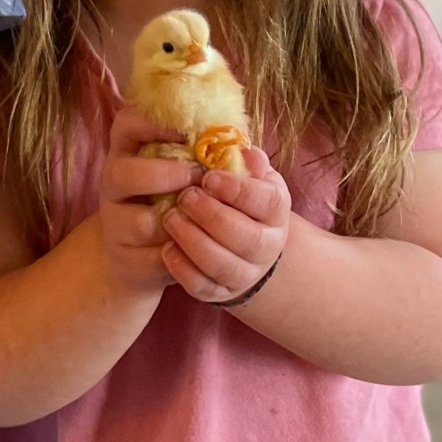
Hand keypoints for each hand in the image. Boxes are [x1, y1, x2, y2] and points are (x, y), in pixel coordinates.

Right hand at [99, 107, 204, 296]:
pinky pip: (153, 257)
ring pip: (141, 222)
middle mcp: (113, 182)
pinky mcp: (124, 256)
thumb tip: (250, 152)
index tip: (187, 129)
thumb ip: (207, 154)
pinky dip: (180, 253)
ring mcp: (115, 221)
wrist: (138, 252)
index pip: (125, 124)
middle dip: (166, 175)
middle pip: (123, 174)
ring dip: (178, 220)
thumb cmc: (170, 198)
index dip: (152, 123)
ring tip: (202, 216)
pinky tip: (196, 245)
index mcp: (126, 151)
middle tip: (198, 176)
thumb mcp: (181, 170)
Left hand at [161, 148, 291, 303]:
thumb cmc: (239, 200)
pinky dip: (182, 270)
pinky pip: (202, 287)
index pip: (267, 202)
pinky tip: (166, 249)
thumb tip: (242, 149)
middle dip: (210, 215)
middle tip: (185, 197)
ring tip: (170, 218)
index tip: (208, 176)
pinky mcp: (220, 292)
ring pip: (223, 265)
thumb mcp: (248, 176)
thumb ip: (244, 162)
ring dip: (193, 241)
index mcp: (276, 212)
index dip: (237, 189)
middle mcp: (267, 246)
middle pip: (246, 238)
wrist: (242, 246)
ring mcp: (245, 273)